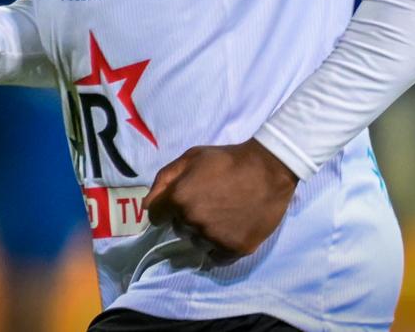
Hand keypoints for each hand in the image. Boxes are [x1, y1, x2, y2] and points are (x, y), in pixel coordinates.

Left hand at [142, 138, 298, 261]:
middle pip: (178, 229)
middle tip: (208, 202)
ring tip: (221, 215)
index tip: (178, 203)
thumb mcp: (191, 157)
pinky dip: (219, 247)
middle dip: (187, 217)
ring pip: (197, 243)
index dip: (165, 209)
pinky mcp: (234, 249)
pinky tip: (228, 230)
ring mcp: (214, 237)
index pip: (156, 216)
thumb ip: (164, 180)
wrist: (268, 169)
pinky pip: (216, 257)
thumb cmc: (227, 159)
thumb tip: (146, 206)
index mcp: (179, 198)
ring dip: (204, 233)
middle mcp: (193, 221)